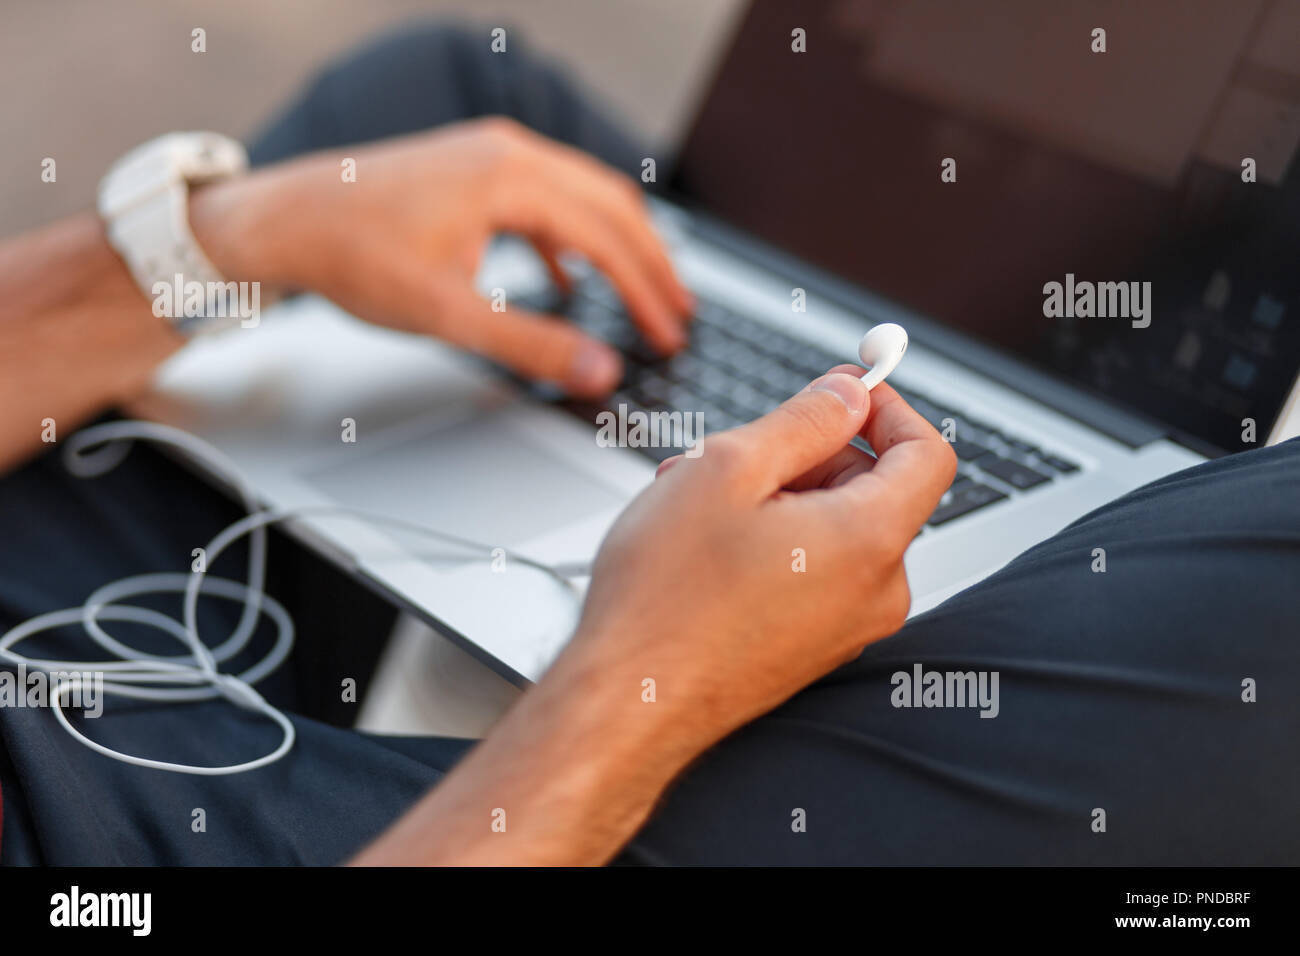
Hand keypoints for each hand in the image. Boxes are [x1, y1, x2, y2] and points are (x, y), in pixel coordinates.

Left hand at [190, 117, 691, 395]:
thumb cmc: (353, 256)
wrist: (283, 220)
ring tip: (644, 293)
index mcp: (512, 178)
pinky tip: (571, 280)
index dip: (648, 291)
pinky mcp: (472, 169)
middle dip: (651, 264)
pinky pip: (544, 201)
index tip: (671, 332)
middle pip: (610, 206)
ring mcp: (490, 154)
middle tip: (680, 312)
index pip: (609, 236)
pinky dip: (571, 240)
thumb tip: (601, 371)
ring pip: (581, 197)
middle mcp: (509, 152)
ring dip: (617, 247)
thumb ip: (532, 345)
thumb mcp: (449, 314)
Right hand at [352, 371, 954, 864]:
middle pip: (872, 488)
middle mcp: (875, 590)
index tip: (843, 391)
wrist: (631, 700)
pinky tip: (707, 543)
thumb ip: (805, 419)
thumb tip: (849, 393)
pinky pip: (813, 570)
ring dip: (775, 496)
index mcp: (870, 539)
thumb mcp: (729, 469)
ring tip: (698, 500)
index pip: (927, 452)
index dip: (888, 407)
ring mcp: (846, 626)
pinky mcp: (813, 646)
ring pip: (832, 527)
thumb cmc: (668, 596)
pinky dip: (772, 541)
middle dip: (808, 454)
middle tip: (733, 450)